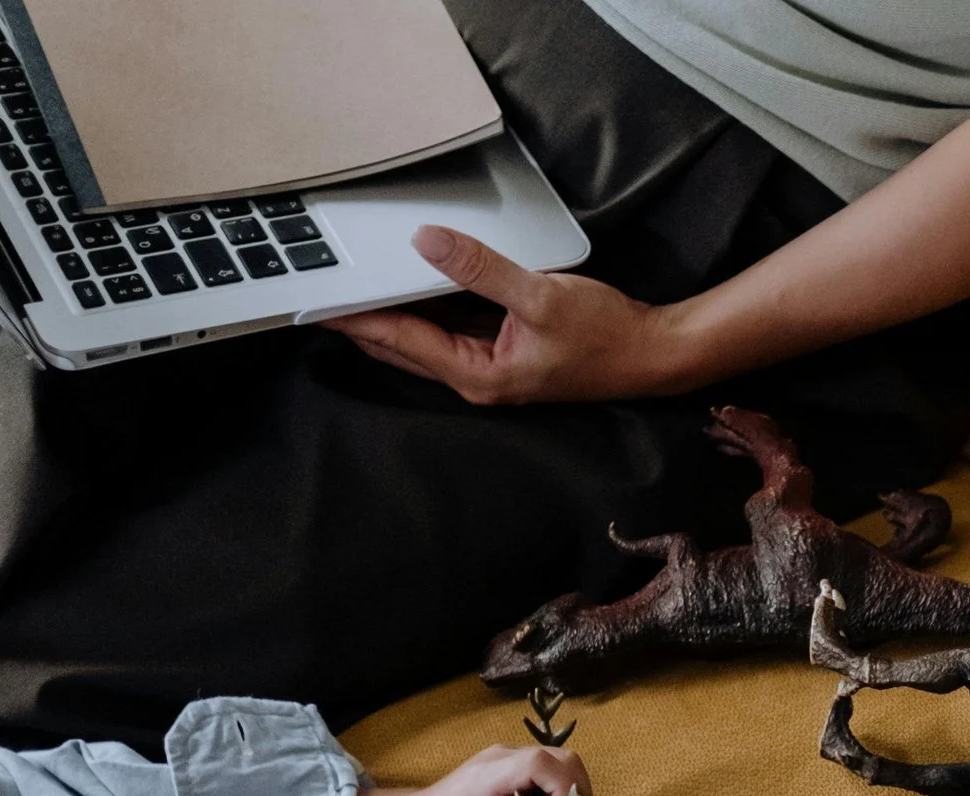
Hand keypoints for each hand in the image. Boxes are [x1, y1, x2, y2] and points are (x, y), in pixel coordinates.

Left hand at [322, 227, 694, 405]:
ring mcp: (490, 366)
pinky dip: (429, 306)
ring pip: (426, 337)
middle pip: (403, 346)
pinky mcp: (505, 351)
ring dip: (394, 312)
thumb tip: (427, 242)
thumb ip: (480, 268)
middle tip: (320, 294)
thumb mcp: (539, 294)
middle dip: (363, 321)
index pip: (400, 340)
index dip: (356, 318)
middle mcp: (477, 377)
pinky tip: (413, 283)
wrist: (652, 354)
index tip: (317, 304)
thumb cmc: (606, 336)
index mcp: (478, 374)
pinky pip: (453, 328)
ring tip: (356, 282)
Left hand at [355, 744, 591, 795]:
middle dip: (577, 791)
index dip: (565, 788)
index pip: (541, 764)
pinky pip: (547, 773)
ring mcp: (505, 762)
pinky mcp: (508, 772)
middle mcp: (500, 760)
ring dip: (570, 792)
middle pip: (560, 758)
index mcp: (488, 776)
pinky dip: (558, 794)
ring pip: (557, 763)